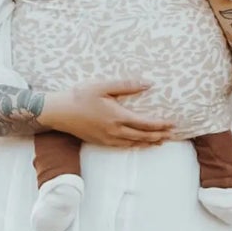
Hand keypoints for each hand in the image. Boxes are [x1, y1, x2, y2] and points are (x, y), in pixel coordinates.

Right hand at [42, 79, 176, 147]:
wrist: (59, 112)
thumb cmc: (80, 96)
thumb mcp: (103, 86)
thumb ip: (127, 85)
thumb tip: (147, 84)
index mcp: (118, 117)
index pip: (145, 124)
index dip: (160, 125)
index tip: (172, 124)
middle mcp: (115, 131)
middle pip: (142, 136)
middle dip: (159, 135)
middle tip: (172, 135)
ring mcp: (108, 139)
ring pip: (133, 143)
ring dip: (148, 142)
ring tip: (160, 141)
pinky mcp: (100, 142)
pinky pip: (123, 146)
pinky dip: (135, 145)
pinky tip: (139, 144)